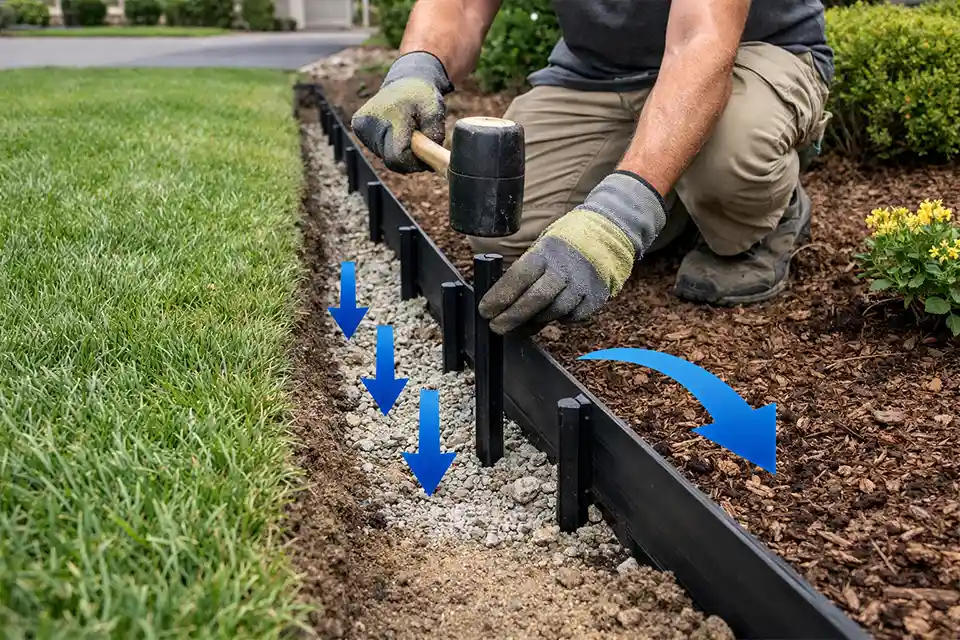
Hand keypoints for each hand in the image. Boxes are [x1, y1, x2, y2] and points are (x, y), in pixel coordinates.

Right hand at [350, 51, 453, 173]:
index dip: (414, 162)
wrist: (407, 80)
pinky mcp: (357, 127)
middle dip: (408, 158)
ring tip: (407, 134)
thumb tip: (430, 159)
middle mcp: (370, 121)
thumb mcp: (435, 112)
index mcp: (391, 117)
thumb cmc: (422, 96)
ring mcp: (360, 125)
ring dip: (399, 152)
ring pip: (384, 157)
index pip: (398, 157)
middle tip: (419, 144)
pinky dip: (390, 147)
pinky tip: (396, 132)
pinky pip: (378, 150)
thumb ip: (434, 136)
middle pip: (391, 160)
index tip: (425, 156)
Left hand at [478, 171, 667, 334]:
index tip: (485, 310)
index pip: (518, 276)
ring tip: (522, 323)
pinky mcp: (596, 296)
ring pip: (554, 311)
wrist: (609, 233)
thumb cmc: (566, 245)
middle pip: (536, 298)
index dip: (500, 296)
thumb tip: (502, 302)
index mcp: (546, 252)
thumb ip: (527, 273)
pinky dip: (561, 319)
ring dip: (535, 320)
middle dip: (512, 316)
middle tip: (497, 327)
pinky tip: (553, 315)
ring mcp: (582, 283)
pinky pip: (573, 317)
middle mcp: (564, 268)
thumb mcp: (543, 248)